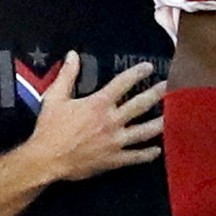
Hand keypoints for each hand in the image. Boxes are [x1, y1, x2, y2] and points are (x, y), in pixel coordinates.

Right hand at [28, 55, 163, 182]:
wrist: (46, 160)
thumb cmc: (49, 129)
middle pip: (141, 104)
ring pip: (144, 131)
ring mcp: (115, 141)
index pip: (123, 83)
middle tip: (168, 86)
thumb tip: (72, 55)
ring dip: (159, 123)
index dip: (137, 73)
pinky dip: (147, 153)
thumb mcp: (54, 98)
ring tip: (169, 116)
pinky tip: (156, 150)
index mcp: (98, 104)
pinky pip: (135, 156)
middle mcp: (112, 121)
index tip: (148, 67)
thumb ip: (66, 75)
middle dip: (156, 93)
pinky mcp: (113, 159)